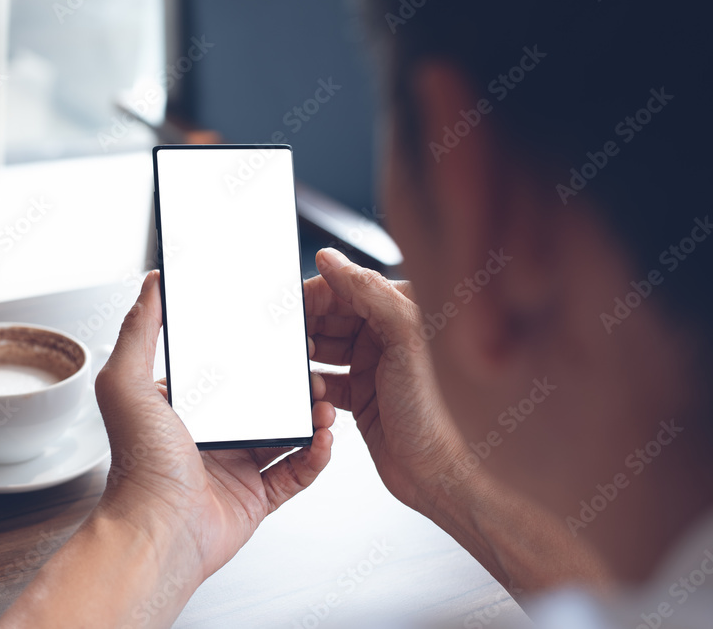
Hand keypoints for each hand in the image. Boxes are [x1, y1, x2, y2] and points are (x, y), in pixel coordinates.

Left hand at [0, 271, 334, 627]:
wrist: (158, 532)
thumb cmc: (139, 465)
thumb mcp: (127, 383)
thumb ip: (139, 330)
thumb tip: (151, 284)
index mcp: (183, 407)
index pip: (226, 370)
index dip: (256, 354)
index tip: (283, 337)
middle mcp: (210, 435)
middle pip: (263, 401)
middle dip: (294, 386)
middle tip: (313, 372)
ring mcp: (235, 467)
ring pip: (286, 434)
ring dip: (312, 417)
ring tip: (326, 404)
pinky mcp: (256, 498)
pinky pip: (296, 473)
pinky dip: (316, 456)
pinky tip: (325, 439)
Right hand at [305, 248, 466, 513]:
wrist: (444, 475)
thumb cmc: (440, 410)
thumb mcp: (404, 337)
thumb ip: (367, 291)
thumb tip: (330, 258)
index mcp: (404, 310)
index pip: (347, 287)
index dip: (314, 296)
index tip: (289, 309)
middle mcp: (389, 335)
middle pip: (330, 316)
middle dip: (307, 329)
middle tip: (289, 345)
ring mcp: (375, 366)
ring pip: (324, 349)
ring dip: (307, 360)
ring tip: (301, 372)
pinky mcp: (363, 397)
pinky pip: (325, 382)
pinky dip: (313, 388)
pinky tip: (313, 395)